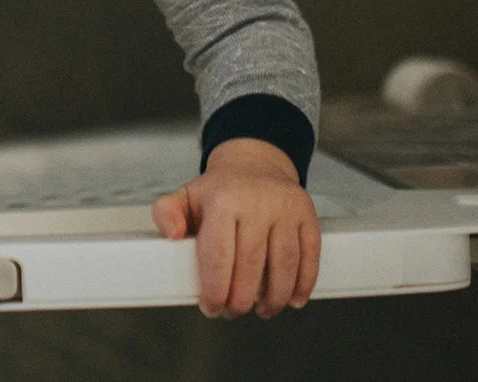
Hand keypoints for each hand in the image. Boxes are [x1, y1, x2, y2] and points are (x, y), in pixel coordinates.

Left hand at [151, 138, 320, 318]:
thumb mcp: (186, 196)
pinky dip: (303, 283)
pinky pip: (310, 255)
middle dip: (242, 299)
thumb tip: (172, 235)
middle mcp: (257, 202)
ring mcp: (286, 208)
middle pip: (252, 264)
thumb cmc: (219, 191)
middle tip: (233, 312)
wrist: (254, 164)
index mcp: (223, 200)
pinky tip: (292, 300)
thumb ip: (167, 214)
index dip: (215, 288)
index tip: (212, 307)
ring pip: (284, 264)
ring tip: (262, 310)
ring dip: (274, 297)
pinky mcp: (307, 215)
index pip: (218, 254)